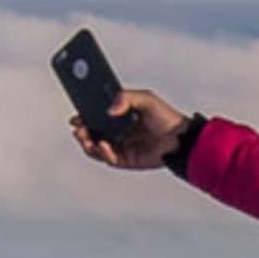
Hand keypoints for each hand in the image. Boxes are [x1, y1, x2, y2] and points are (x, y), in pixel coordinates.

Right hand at [69, 89, 192, 170]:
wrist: (182, 138)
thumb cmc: (167, 118)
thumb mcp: (145, 98)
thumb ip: (125, 97)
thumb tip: (109, 110)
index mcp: (122, 118)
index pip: (97, 118)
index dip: (85, 117)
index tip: (76, 116)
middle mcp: (120, 133)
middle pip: (93, 134)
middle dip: (82, 131)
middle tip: (77, 127)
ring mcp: (123, 147)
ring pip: (97, 148)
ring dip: (87, 143)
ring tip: (84, 137)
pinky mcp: (128, 160)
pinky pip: (109, 159)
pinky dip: (102, 153)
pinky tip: (103, 145)